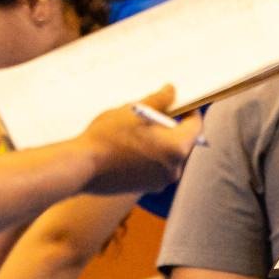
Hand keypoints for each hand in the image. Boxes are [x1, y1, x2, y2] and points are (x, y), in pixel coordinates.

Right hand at [77, 87, 197, 194]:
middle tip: (158, 112)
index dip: (190, 111)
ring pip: (168, 155)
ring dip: (160, 141)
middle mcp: (174, 169)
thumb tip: (172, 91)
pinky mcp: (146, 188)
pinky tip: (132, 145)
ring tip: (141, 128)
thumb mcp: (134, 110)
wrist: (82, 167)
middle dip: (172, 126)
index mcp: (177, 148)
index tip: (180, 102)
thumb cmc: (108, 137)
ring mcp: (160, 181)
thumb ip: (158, 100)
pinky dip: (149, 155)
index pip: (196, 126)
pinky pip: (155, 167)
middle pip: (182, 142)